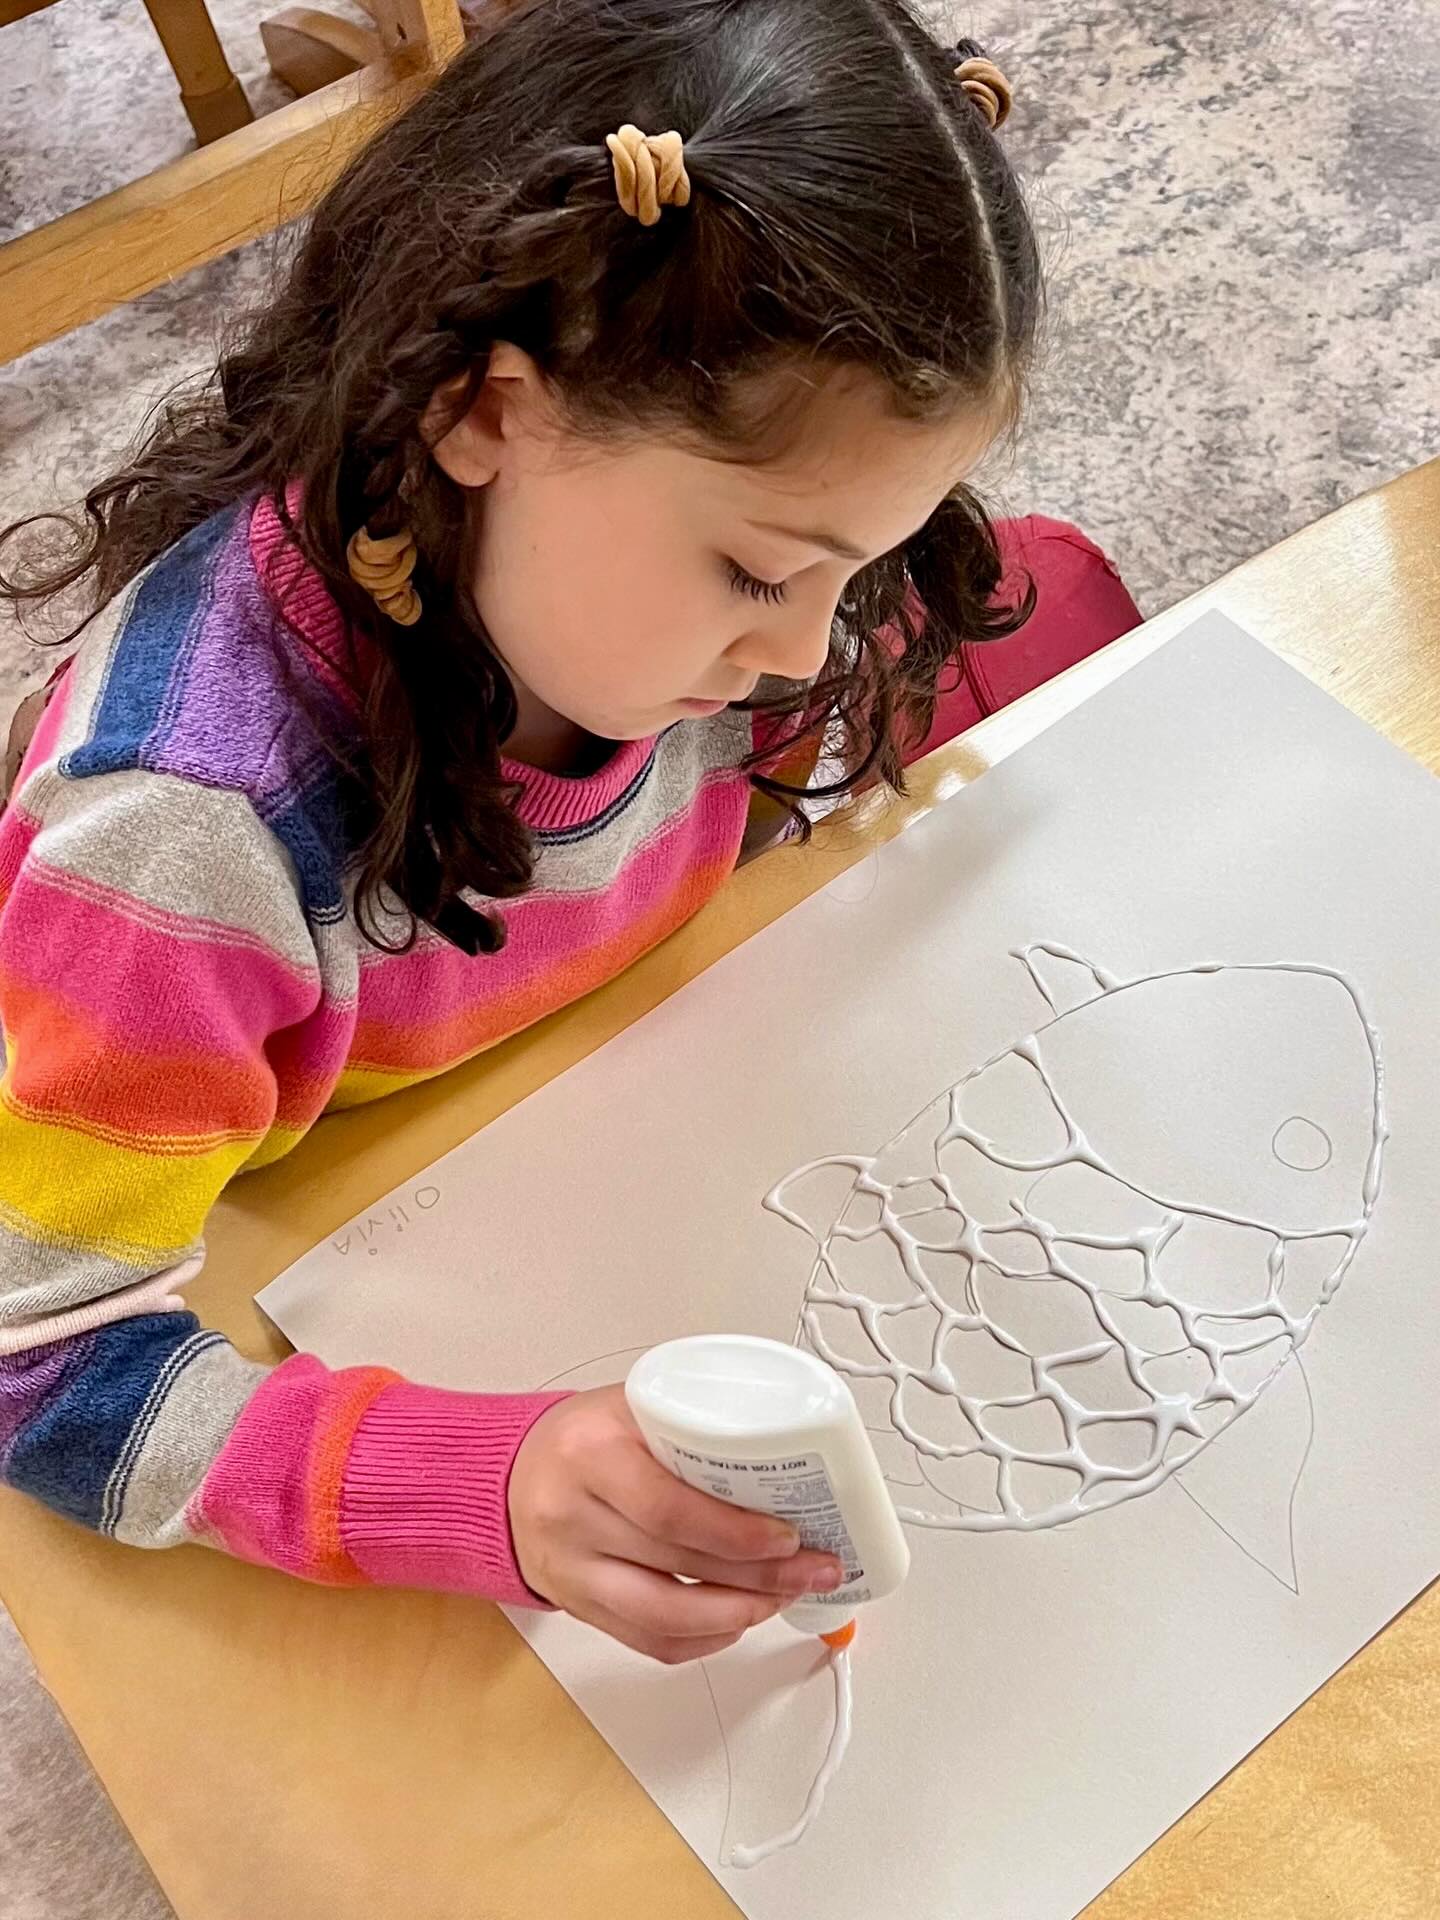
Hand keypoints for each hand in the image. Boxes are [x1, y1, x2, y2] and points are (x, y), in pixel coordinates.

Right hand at [509, 1386, 844, 1663]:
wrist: (505, 1478)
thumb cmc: (581, 1438)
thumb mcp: (630, 1407)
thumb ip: (691, 1425)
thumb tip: (781, 1448)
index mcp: (591, 1454)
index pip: (670, 1508)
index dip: (735, 1533)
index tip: (786, 1536)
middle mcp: (574, 1517)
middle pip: (677, 1565)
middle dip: (758, 1576)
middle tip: (811, 1569)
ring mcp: (572, 1571)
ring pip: (664, 1617)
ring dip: (737, 1615)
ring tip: (782, 1598)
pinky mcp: (578, 1608)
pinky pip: (647, 1642)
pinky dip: (703, 1640)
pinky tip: (738, 1620)